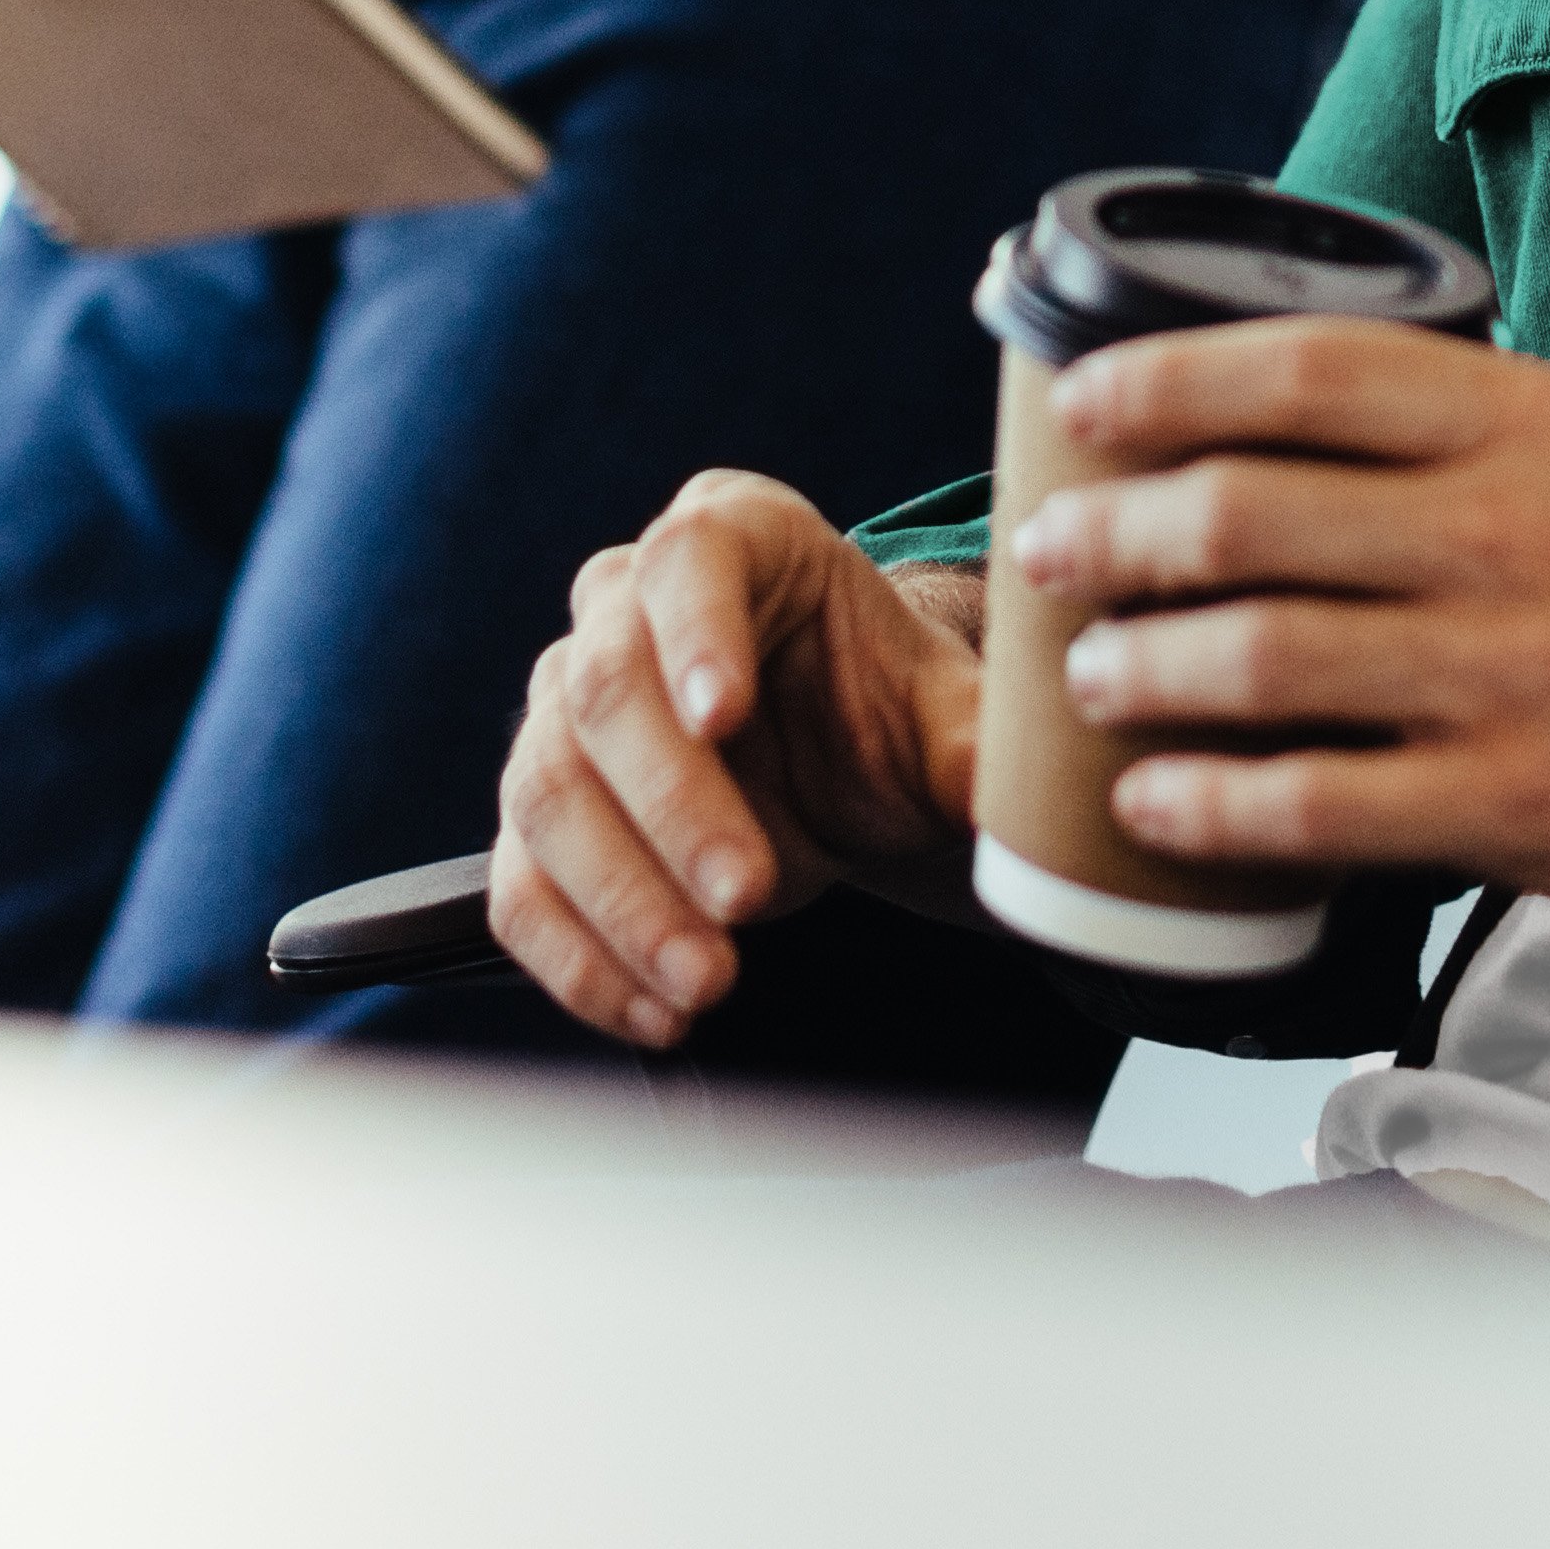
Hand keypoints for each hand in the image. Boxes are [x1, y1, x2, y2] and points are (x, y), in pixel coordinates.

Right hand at [488, 475, 986, 1049]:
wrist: (833, 769)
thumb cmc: (882, 713)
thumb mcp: (941, 718)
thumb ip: (976, 749)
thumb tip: (1029, 808)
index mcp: (731, 536)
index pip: (688, 559)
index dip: (696, 634)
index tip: (727, 717)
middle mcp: (623, 604)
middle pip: (604, 685)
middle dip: (673, 803)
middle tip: (748, 898)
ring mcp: (564, 706)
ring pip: (549, 787)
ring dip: (622, 897)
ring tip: (707, 982)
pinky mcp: (540, 811)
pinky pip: (519, 880)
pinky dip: (574, 955)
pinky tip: (651, 1012)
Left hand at [1013, 322, 1549, 1019]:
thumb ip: (1437, 439)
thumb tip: (1238, 430)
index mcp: (1527, 422)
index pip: (1306, 368)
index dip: (1167, 377)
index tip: (1082, 403)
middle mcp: (1514, 533)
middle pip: (1251, 513)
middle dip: (1114, 534)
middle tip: (1047, 552)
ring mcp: (1516, 674)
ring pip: (1263, 658)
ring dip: (1142, 668)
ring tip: (1090, 675)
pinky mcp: (1522, 807)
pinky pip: (1320, 805)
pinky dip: (1212, 804)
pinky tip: (1154, 804)